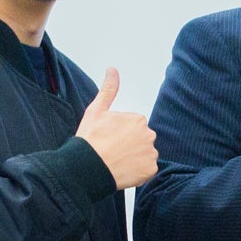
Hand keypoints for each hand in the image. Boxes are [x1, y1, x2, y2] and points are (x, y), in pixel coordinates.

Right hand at [75, 68, 157, 189]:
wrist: (89, 167)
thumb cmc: (91, 139)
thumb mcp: (96, 110)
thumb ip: (108, 89)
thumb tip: (112, 69)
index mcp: (138, 119)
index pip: (132, 127)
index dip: (118, 134)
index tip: (108, 139)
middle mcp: (149, 135)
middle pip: (140, 140)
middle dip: (129, 145)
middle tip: (112, 151)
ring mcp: (151, 153)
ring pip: (144, 154)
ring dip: (134, 158)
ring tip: (117, 161)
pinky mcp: (150, 170)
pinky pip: (146, 170)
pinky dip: (137, 171)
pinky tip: (124, 170)